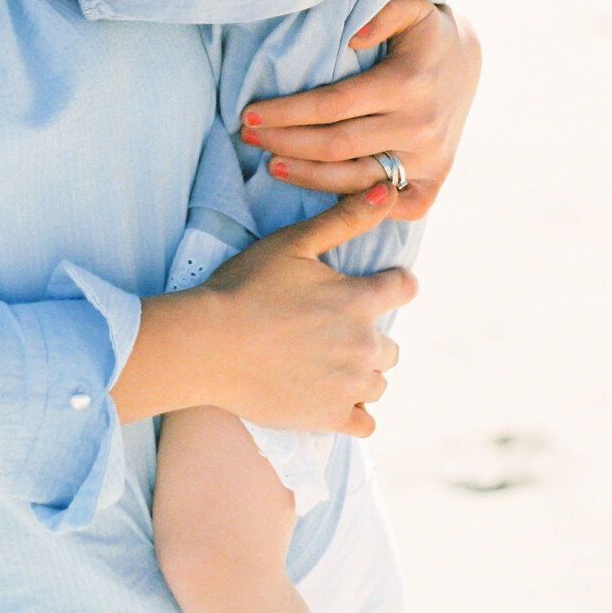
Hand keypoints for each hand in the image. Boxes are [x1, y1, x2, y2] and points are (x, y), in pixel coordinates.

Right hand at [116, 185, 416, 435]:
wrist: (208, 344)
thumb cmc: (246, 285)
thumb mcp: (295, 242)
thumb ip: (346, 219)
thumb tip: (388, 190)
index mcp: (360, 299)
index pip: (404, 288)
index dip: (392, 283)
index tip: (374, 286)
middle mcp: (364, 345)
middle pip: (391, 344)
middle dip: (370, 335)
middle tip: (332, 330)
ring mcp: (349, 385)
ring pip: (378, 382)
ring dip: (361, 373)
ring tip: (326, 363)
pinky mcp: (329, 417)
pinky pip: (366, 422)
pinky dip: (353, 411)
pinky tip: (330, 398)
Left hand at [238, 0, 480, 219]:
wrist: (467, 62)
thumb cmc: (424, 33)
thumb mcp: (412, 6)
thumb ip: (383, 11)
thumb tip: (353, 35)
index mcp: (407, 85)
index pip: (332, 106)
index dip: (287, 112)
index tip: (250, 112)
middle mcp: (419, 127)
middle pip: (334, 146)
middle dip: (284, 142)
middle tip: (248, 135)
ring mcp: (429, 161)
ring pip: (353, 181)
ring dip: (305, 175)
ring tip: (270, 162)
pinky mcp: (434, 183)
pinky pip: (385, 205)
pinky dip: (350, 202)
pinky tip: (319, 188)